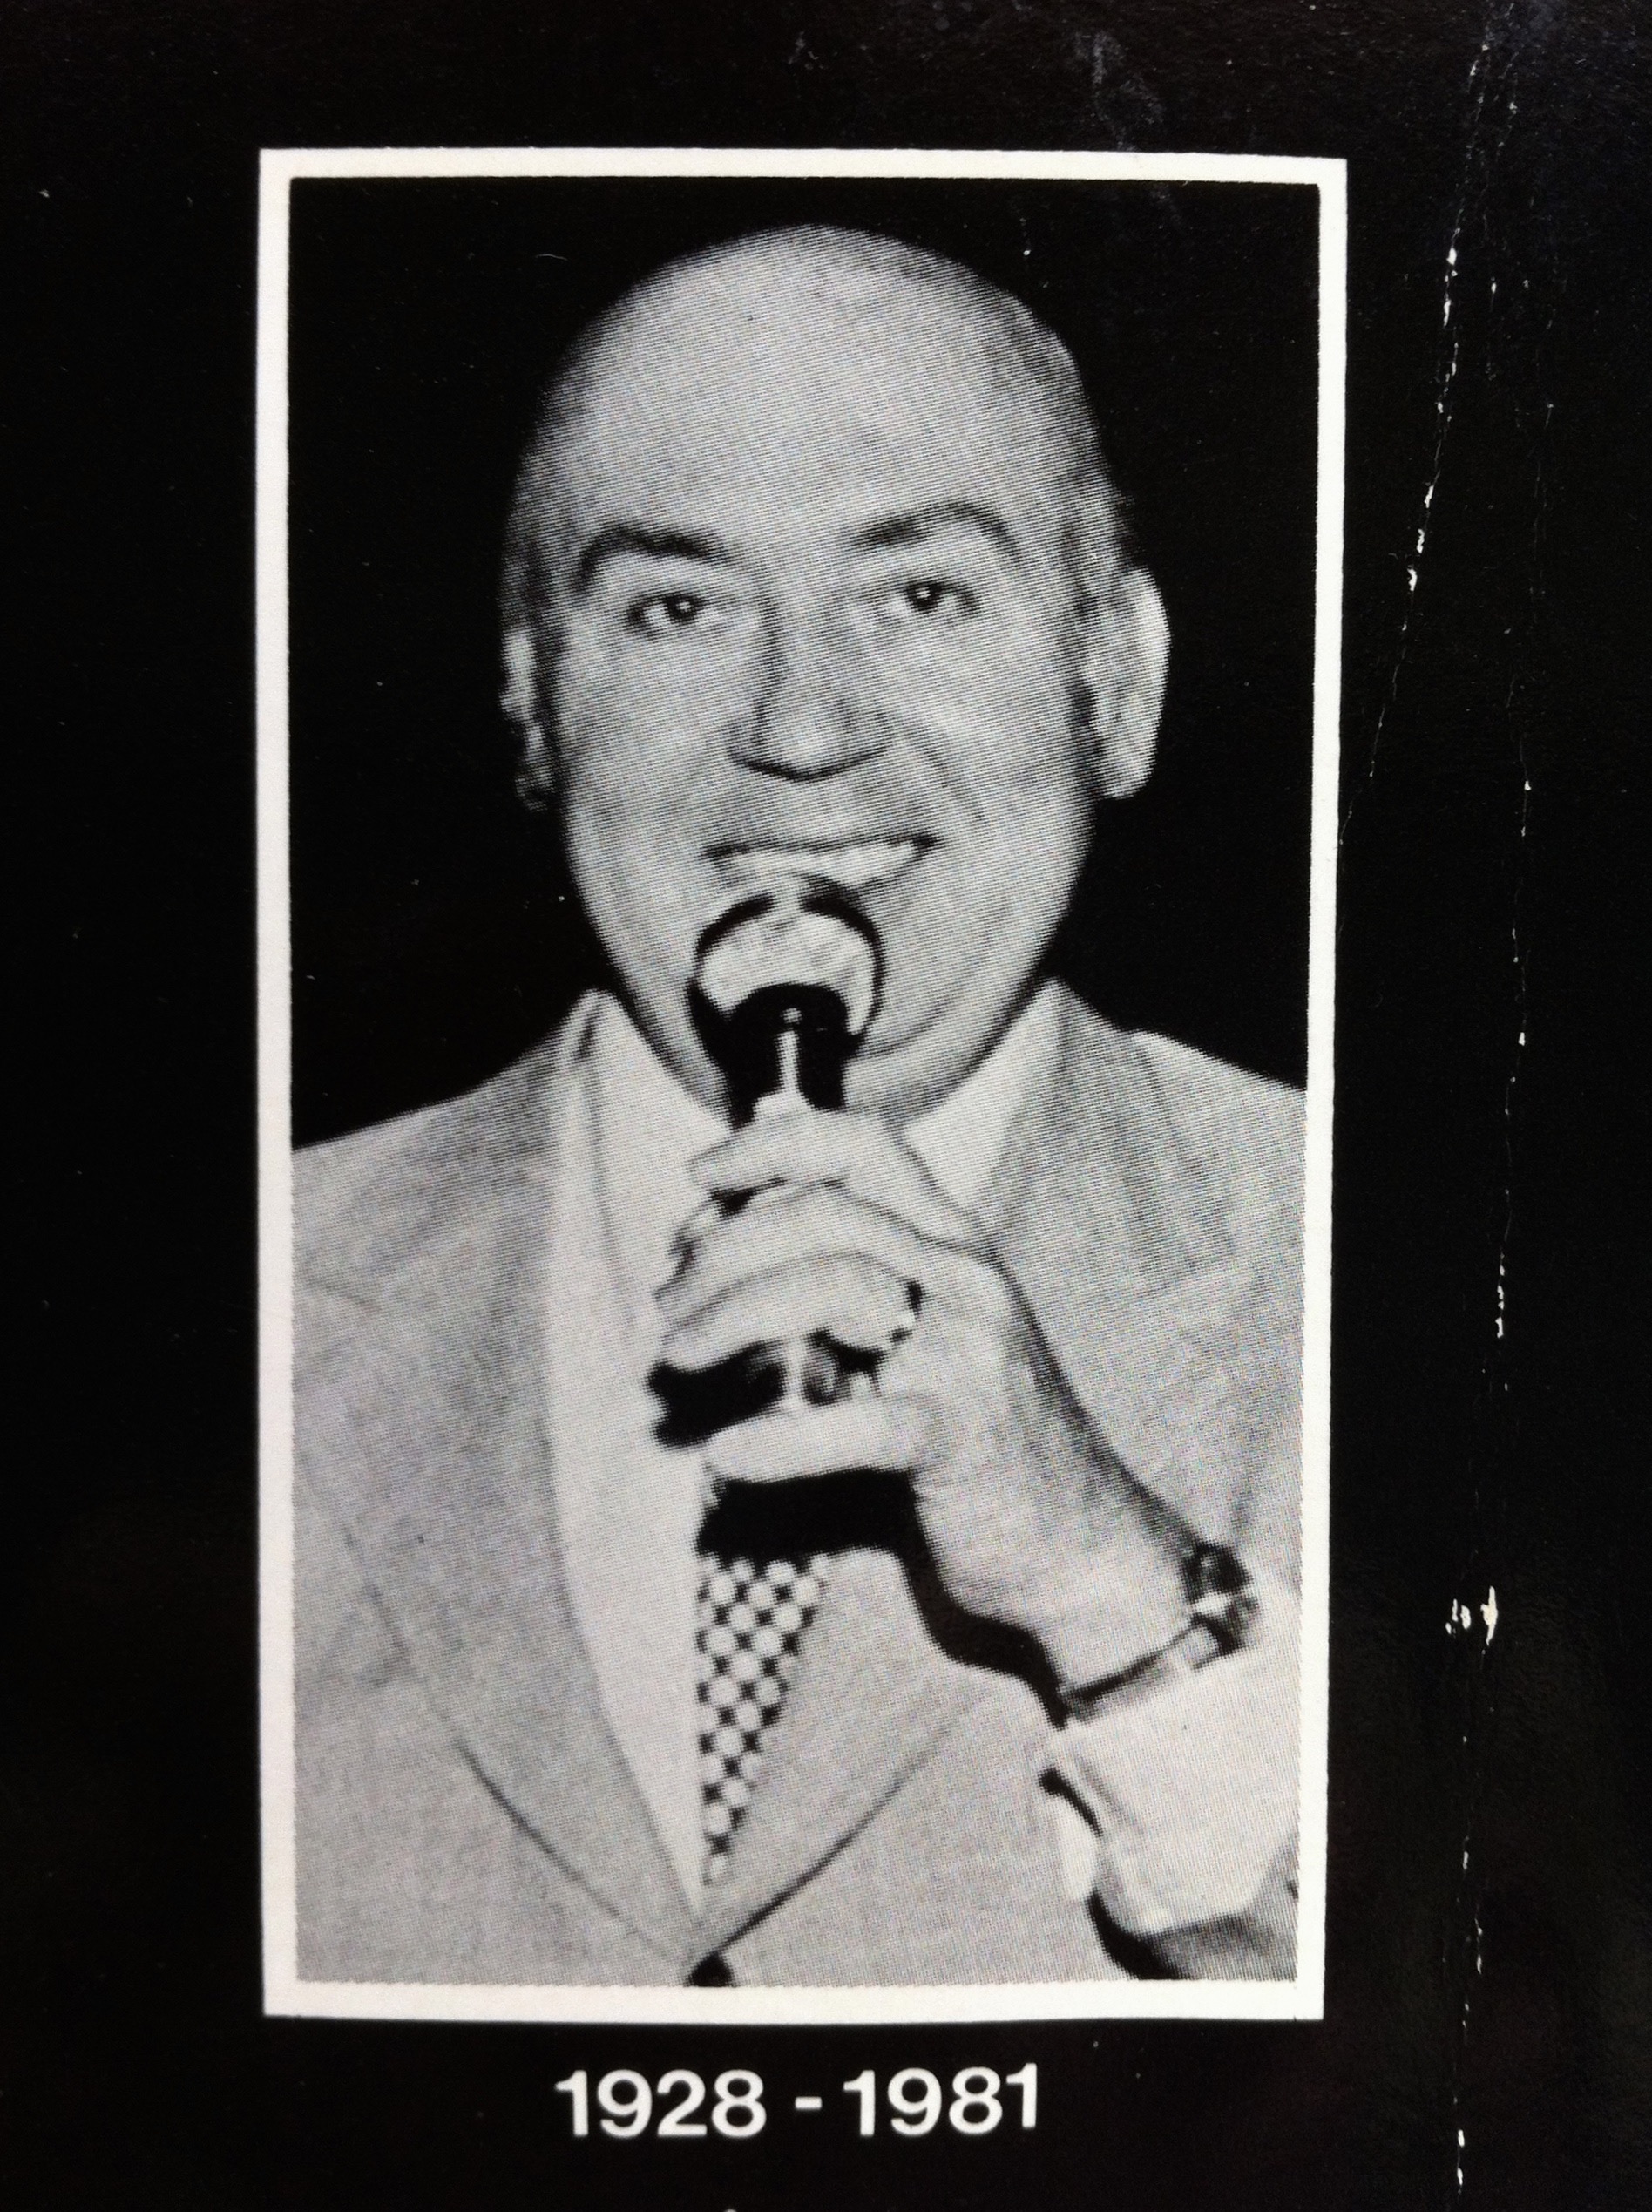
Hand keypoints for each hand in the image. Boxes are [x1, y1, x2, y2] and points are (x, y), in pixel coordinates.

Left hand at [657, 1109, 1190, 1682]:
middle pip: (822, 1213)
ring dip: (730, 1316)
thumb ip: (850, 1244)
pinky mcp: (962, 1439)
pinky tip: (730, 1455)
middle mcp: (964, 1278)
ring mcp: (968, 1354)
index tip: (702, 1179)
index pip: (861, 1145)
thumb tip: (757, 1151)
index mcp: (951, 1241)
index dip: (771, 1147)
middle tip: (671, 1306)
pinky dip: (783, 1439)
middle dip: (722, 1250)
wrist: (1079, 1537)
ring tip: (681, 1357)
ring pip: (829, 1287)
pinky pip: (860, 1424)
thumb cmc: (979, 1423)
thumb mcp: (926, 1316)